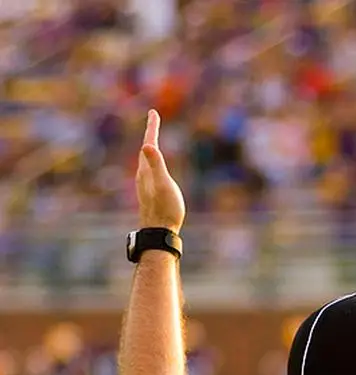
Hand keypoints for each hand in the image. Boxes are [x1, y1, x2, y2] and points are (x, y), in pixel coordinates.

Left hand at [136, 110, 184, 233]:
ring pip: (145, 161)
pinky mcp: (150, 195)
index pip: (148, 143)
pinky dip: (152, 162)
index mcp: (146, 170)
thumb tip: (147, 145)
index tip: (153, 112)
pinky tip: (154, 169)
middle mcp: (143, 176)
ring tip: (152, 141)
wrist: (159, 233)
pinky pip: (150, 172)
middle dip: (150, 134)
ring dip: (149, 149)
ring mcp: (145, 186)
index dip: (152, 128)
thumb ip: (156, 165)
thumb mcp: (163, 185)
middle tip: (154, 121)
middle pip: (145, 150)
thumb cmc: (165, 210)